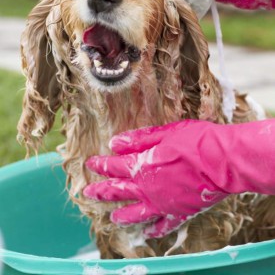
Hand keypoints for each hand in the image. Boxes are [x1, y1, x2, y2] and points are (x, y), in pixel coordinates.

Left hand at [84, 120, 229, 237]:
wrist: (224, 161)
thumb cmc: (197, 141)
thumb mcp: (165, 132)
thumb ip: (139, 139)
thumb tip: (115, 143)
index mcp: (143, 166)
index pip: (115, 166)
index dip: (101, 164)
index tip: (90, 163)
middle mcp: (148, 189)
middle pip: (119, 191)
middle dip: (102, 190)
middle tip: (88, 192)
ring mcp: (163, 203)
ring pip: (136, 212)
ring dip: (122, 215)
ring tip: (112, 218)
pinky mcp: (180, 212)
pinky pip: (164, 225)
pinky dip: (154, 230)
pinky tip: (147, 233)